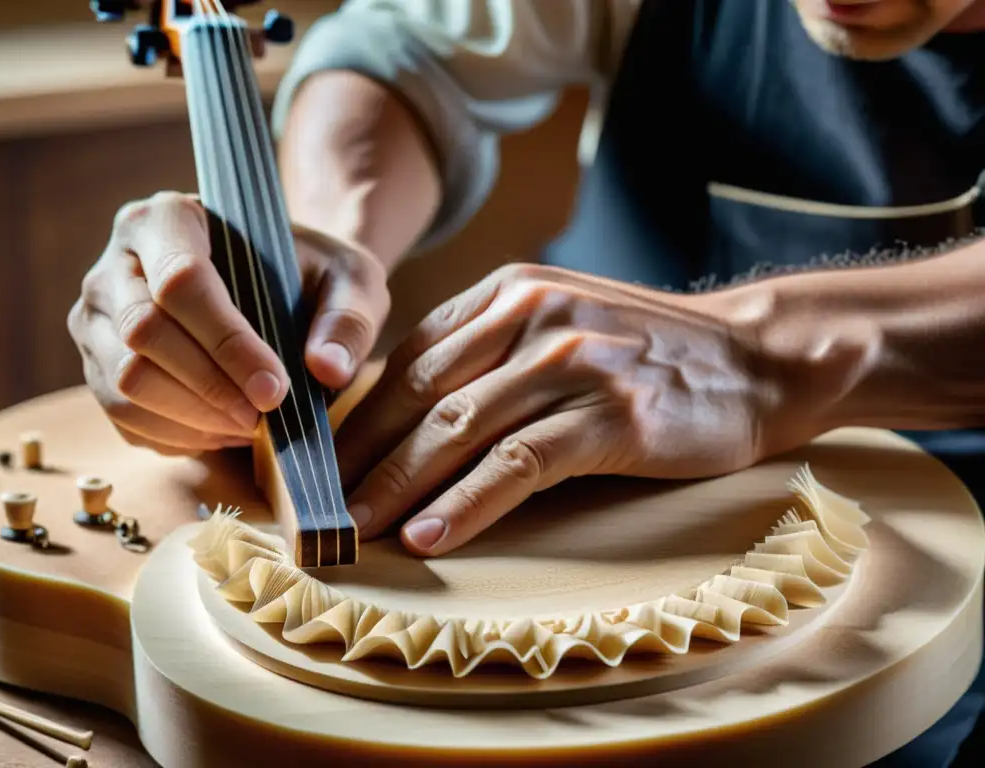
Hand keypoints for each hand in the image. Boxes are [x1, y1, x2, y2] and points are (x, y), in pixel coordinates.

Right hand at [68, 191, 389, 454]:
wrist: (279, 289)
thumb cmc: (311, 276)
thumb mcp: (351, 281)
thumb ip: (349, 318)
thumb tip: (327, 370)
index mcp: (169, 218)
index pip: (181, 280)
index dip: (228, 344)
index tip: (276, 389)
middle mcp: (116, 262)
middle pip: (142, 332)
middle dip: (210, 387)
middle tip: (264, 416)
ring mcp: (97, 317)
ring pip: (124, 380)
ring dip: (192, 418)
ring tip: (250, 425)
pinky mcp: (96, 365)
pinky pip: (123, 415)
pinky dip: (176, 434)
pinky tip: (223, 430)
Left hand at [334, 263, 814, 556]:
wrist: (755, 358)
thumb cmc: (649, 353)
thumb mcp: (561, 325)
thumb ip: (491, 352)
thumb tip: (411, 414)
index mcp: (509, 293)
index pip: (409, 359)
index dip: (358, 418)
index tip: (324, 466)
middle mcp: (531, 316)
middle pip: (420, 394)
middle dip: (363, 458)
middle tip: (319, 509)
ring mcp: (572, 361)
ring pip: (458, 428)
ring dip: (398, 486)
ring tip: (356, 532)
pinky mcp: (611, 413)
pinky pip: (518, 463)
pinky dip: (467, 503)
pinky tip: (429, 535)